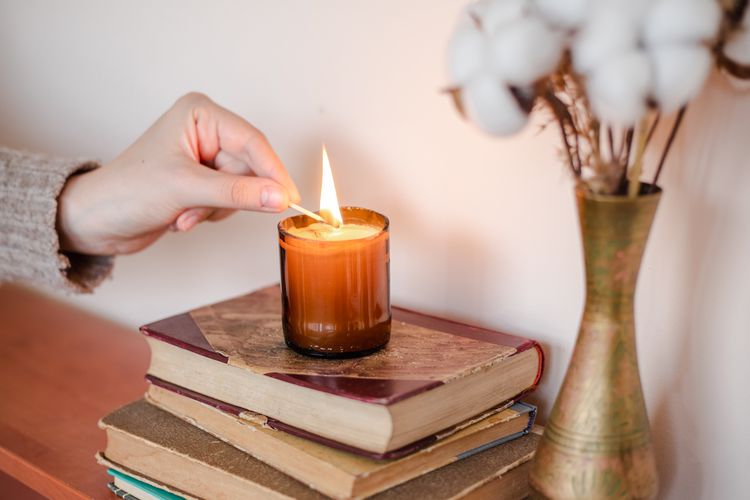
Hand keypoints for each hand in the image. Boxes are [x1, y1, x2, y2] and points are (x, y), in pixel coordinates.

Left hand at [56, 92, 299, 254]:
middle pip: (249, 168)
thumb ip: (238, 193)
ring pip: (242, 189)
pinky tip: (181, 217)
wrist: (95, 222)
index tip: (290, 200)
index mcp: (200, 115)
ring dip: (214, 209)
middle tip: (201, 208)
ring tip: (182, 213)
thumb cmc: (126, 192)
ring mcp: (205, 158)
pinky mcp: (203, 182)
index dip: (273, 173)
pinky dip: (208, 215)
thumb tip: (280, 197)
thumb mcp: (186, 190)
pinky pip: (229, 202)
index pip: (253, 142)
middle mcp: (206, 131)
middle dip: (226, 197)